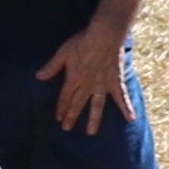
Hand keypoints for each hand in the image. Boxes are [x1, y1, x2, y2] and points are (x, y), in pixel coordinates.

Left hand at [43, 16, 133, 134]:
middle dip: (71, 116)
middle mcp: (87, 85)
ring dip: (94, 120)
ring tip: (91, 132)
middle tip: (67, 128)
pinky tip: (130, 119)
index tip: (58, 119)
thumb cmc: (82, 41)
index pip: (65, 97)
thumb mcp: (63, 53)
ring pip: (97, 105)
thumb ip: (52, 66)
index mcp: (74, 78)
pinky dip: (126, 107)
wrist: (104, 36)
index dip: (61, 108)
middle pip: (78, 103)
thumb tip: (38, 77)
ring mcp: (102, 85)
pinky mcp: (115, 82)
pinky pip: (121, 97)